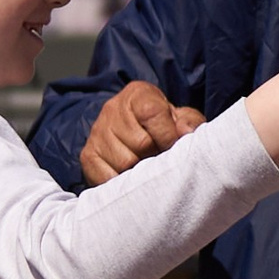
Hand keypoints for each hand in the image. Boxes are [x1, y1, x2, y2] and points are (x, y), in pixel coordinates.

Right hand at [81, 79, 204, 185]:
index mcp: (138, 94)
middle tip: (160, 158)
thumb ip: (190, 123)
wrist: (138, 133)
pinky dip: (122, 184)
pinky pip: (106, 177)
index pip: (152, 113)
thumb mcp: (183, 119)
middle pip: (140, 143)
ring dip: (140, 172)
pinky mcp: (88, 155)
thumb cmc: (165, 127)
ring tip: (146, 166)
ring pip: (124, 163)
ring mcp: (97, 132)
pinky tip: (131, 178)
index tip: (174, 146)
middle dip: (155, 156)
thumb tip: (185, 133)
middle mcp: (112, 109)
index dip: (167, 136)